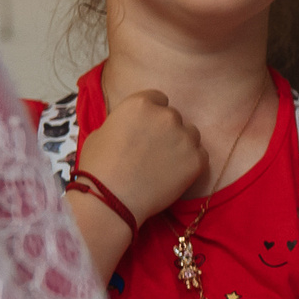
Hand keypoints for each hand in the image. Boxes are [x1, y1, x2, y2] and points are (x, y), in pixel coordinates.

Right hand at [77, 87, 205, 220]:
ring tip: (163, 164)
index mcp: (141, 104)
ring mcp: (185, 137)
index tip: (147, 128)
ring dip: (181, 144)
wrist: (111, 199)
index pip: (158, 99)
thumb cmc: (98, 167)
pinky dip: (190, 163)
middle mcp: (167, 116)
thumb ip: (123, 122)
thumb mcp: (101, 132)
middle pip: (174, 117)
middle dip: (166, 130)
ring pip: (191, 134)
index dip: (152, 115)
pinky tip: (173, 175)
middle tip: (153, 151)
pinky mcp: (197, 159)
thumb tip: (130, 127)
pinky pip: (200, 155)